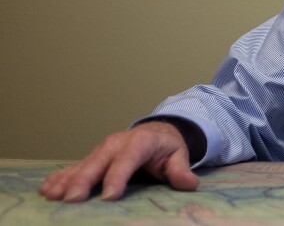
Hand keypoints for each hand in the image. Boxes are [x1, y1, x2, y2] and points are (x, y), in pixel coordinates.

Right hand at [39, 121, 199, 201]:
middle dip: (84, 180)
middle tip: (72, 199)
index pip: (127, 160)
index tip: (109, 196)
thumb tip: (189, 183)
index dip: (117, 177)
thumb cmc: (167, 148)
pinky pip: (74, 167)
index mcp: (140, 142)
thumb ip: (181, 169)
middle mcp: (117, 144)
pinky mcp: (93, 158)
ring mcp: (102, 150)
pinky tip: (46, 189)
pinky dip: (60, 177)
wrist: (156, 133)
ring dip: (66, 180)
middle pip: (99, 162)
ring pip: (82, 165)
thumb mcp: (179, 155)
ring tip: (51, 195)